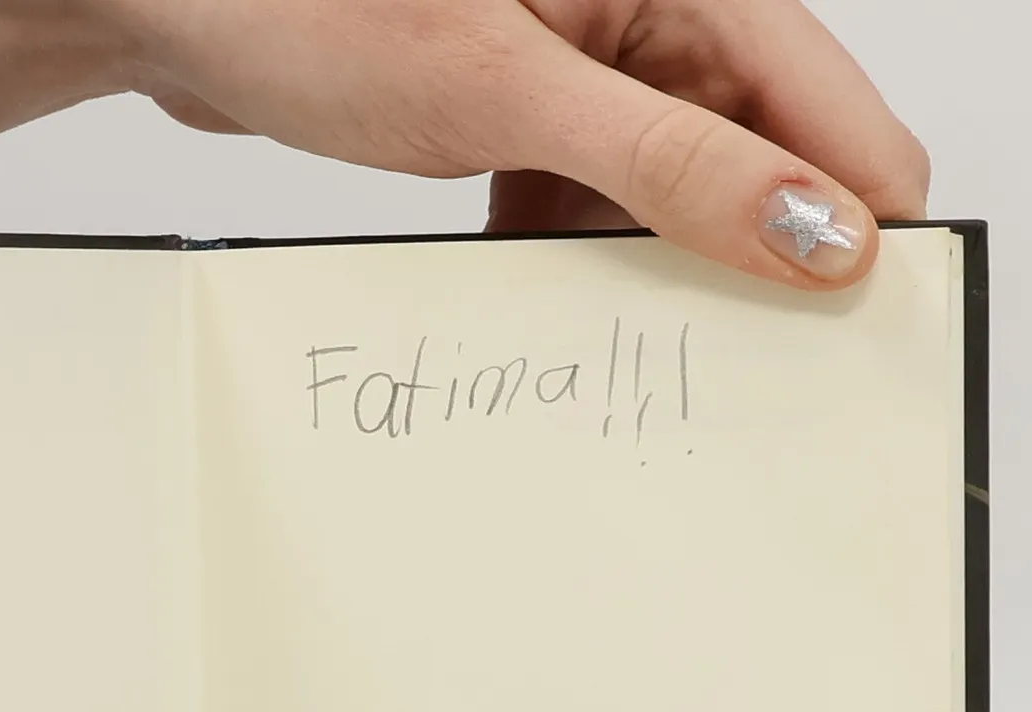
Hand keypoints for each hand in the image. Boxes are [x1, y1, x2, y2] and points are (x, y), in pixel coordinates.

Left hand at [113, 0, 927, 289]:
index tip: (848, 325)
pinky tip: (534, 285)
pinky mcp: (530, 108)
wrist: (178, 6)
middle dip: (750, 254)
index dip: (853, 217)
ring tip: (609, 323)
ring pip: (673, 190)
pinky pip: (591, 199)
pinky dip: (573, 253)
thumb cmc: (311, 1)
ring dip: (650, 264)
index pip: (830, 106)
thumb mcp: (509, 92)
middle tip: (725, 356)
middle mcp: (648, 9)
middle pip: (762, 155)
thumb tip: (812, 229)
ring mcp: (587, 62)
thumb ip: (669, 164)